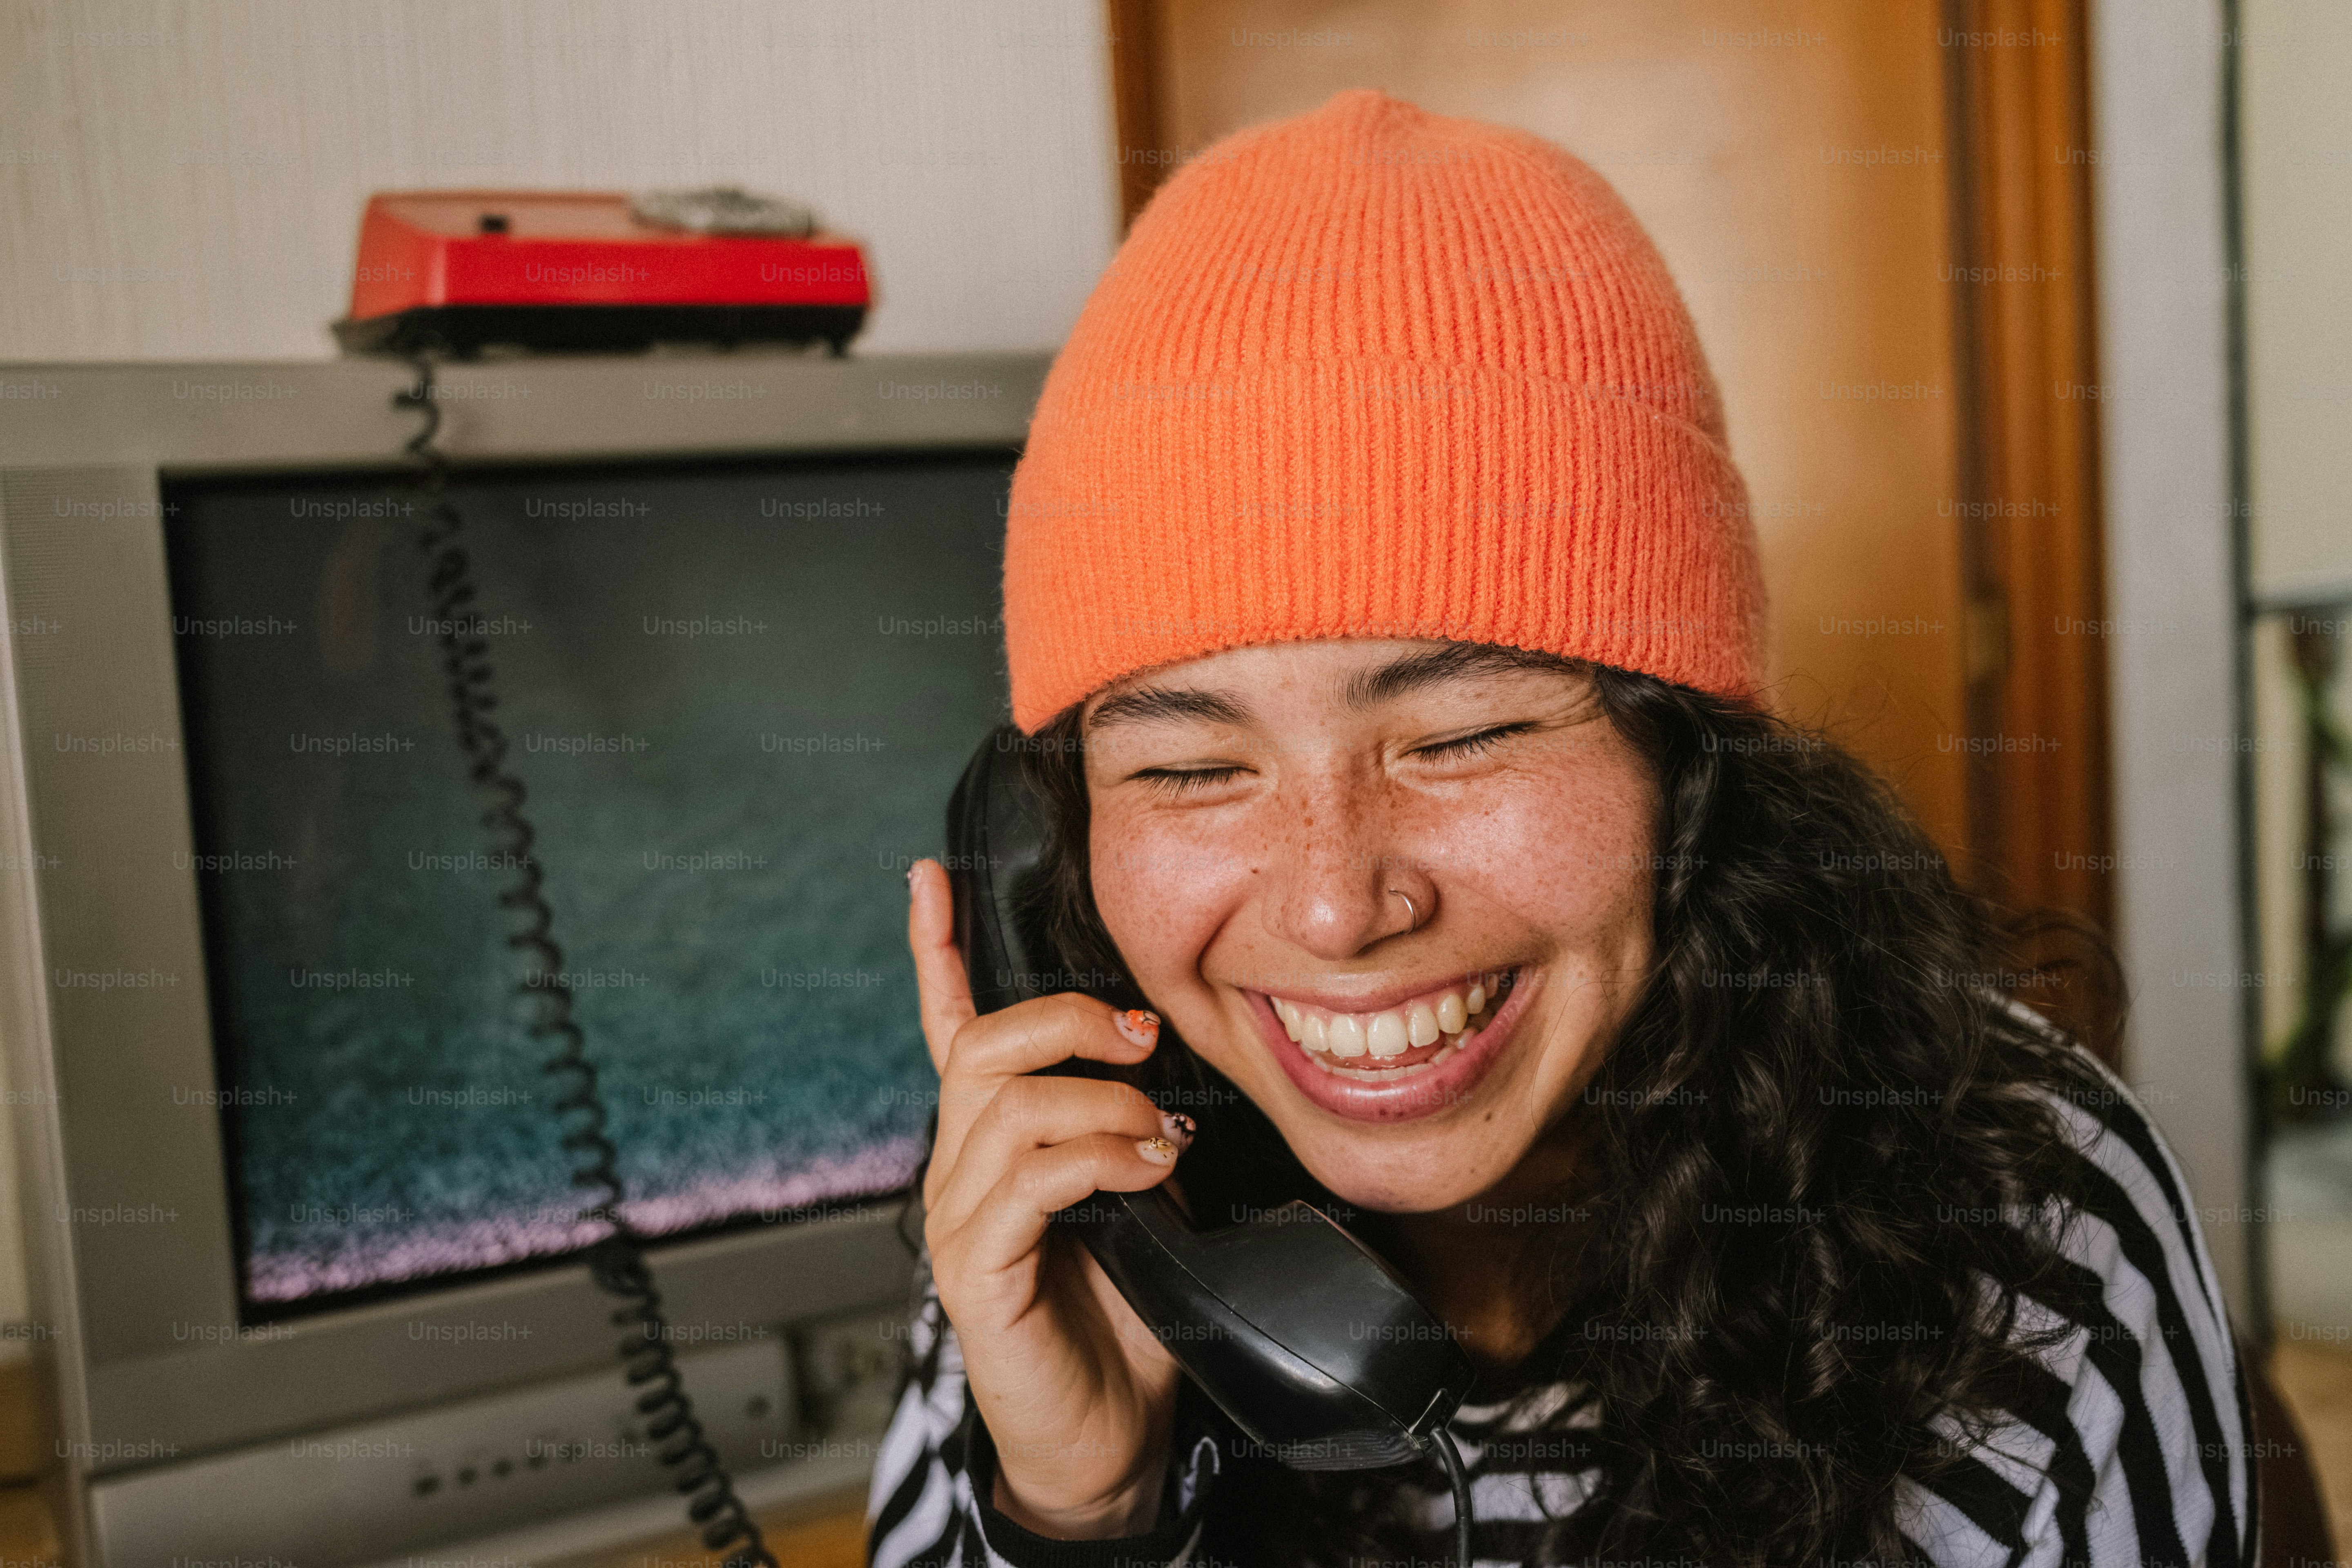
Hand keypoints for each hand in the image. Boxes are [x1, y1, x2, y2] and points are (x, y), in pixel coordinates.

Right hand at [906, 858, 1192, 1537]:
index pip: (951, 1028)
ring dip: (1101, 1104)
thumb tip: (1165, 1077)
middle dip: (1066, 1020)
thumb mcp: (1135, 1200)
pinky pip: (1028, 1181)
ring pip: (1008, 1106)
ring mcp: (959, 1223)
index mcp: (992, 1145)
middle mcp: (958, 1172)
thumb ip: (1128, 1133)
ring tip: (1157, 1137)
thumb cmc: (1122, 1318)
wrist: (1105, 1437)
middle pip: (984, 1048)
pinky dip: (1098, 1159)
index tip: (930, 876)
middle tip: (1142, 1038)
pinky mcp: (977, 1274)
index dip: (938, 951)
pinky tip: (1146, 1172)